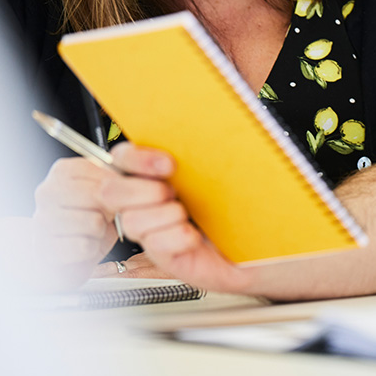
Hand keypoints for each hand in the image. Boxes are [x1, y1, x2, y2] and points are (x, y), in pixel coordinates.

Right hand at [30, 146, 177, 290]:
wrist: (65, 255)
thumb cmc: (91, 217)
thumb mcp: (109, 189)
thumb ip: (127, 172)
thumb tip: (166, 163)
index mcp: (66, 169)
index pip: (109, 163)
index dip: (142, 167)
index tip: (169, 167)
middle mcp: (49, 190)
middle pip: (103, 193)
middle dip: (127, 203)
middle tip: (128, 210)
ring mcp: (43, 218)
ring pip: (94, 222)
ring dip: (104, 230)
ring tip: (100, 228)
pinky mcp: (45, 248)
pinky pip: (84, 246)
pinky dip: (92, 249)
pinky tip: (89, 244)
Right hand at [98, 144, 259, 294]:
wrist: (263, 243)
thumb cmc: (244, 202)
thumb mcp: (226, 166)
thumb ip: (210, 143)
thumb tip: (217, 119)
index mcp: (157, 172)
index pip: (124, 158)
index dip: (137, 158)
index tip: (168, 163)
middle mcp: (149, 200)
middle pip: (112, 191)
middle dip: (141, 189)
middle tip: (172, 191)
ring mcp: (154, 229)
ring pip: (131, 221)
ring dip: (164, 215)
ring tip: (187, 215)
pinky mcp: (165, 256)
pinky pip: (154, 246)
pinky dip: (176, 238)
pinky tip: (195, 236)